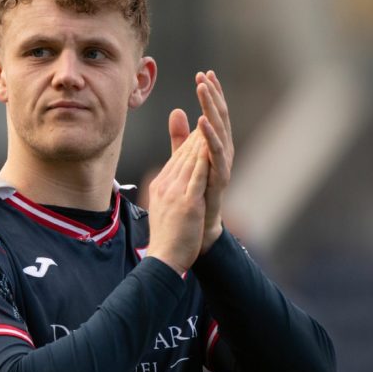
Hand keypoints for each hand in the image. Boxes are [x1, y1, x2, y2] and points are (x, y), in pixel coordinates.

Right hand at [145, 131, 210, 275]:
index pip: (178, 156)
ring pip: (190, 159)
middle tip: (208, 113)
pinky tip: (211, 145)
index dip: (191, 138)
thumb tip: (172, 169)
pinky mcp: (187, 202)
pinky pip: (197, 176)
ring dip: (201, 137)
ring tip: (211, 119)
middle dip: (197, 131)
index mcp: (161, 184)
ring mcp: (175, 192)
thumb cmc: (168, 235)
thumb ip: (174, 189)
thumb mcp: (167, 204)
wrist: (164, 258)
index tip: (203, 123)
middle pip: (184, 153)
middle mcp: (166, 184)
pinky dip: (203, 158)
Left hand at [167, 71, 233, 253]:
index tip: (203, 73)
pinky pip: (216, 153)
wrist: (197, 228)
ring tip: (203, 90)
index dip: (211, 94)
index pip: (214, 114)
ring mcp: (223, 165)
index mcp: (215, 146)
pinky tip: (201, 121)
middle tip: (204, 76)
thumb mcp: (183, 159)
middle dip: (213, 96)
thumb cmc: (194, 194)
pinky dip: (210, 136)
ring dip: (211, 108)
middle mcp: (223, 153)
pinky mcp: (219, 177)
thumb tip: (177, 111)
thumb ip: (180, 137)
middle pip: (220, 118)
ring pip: (220, 130)